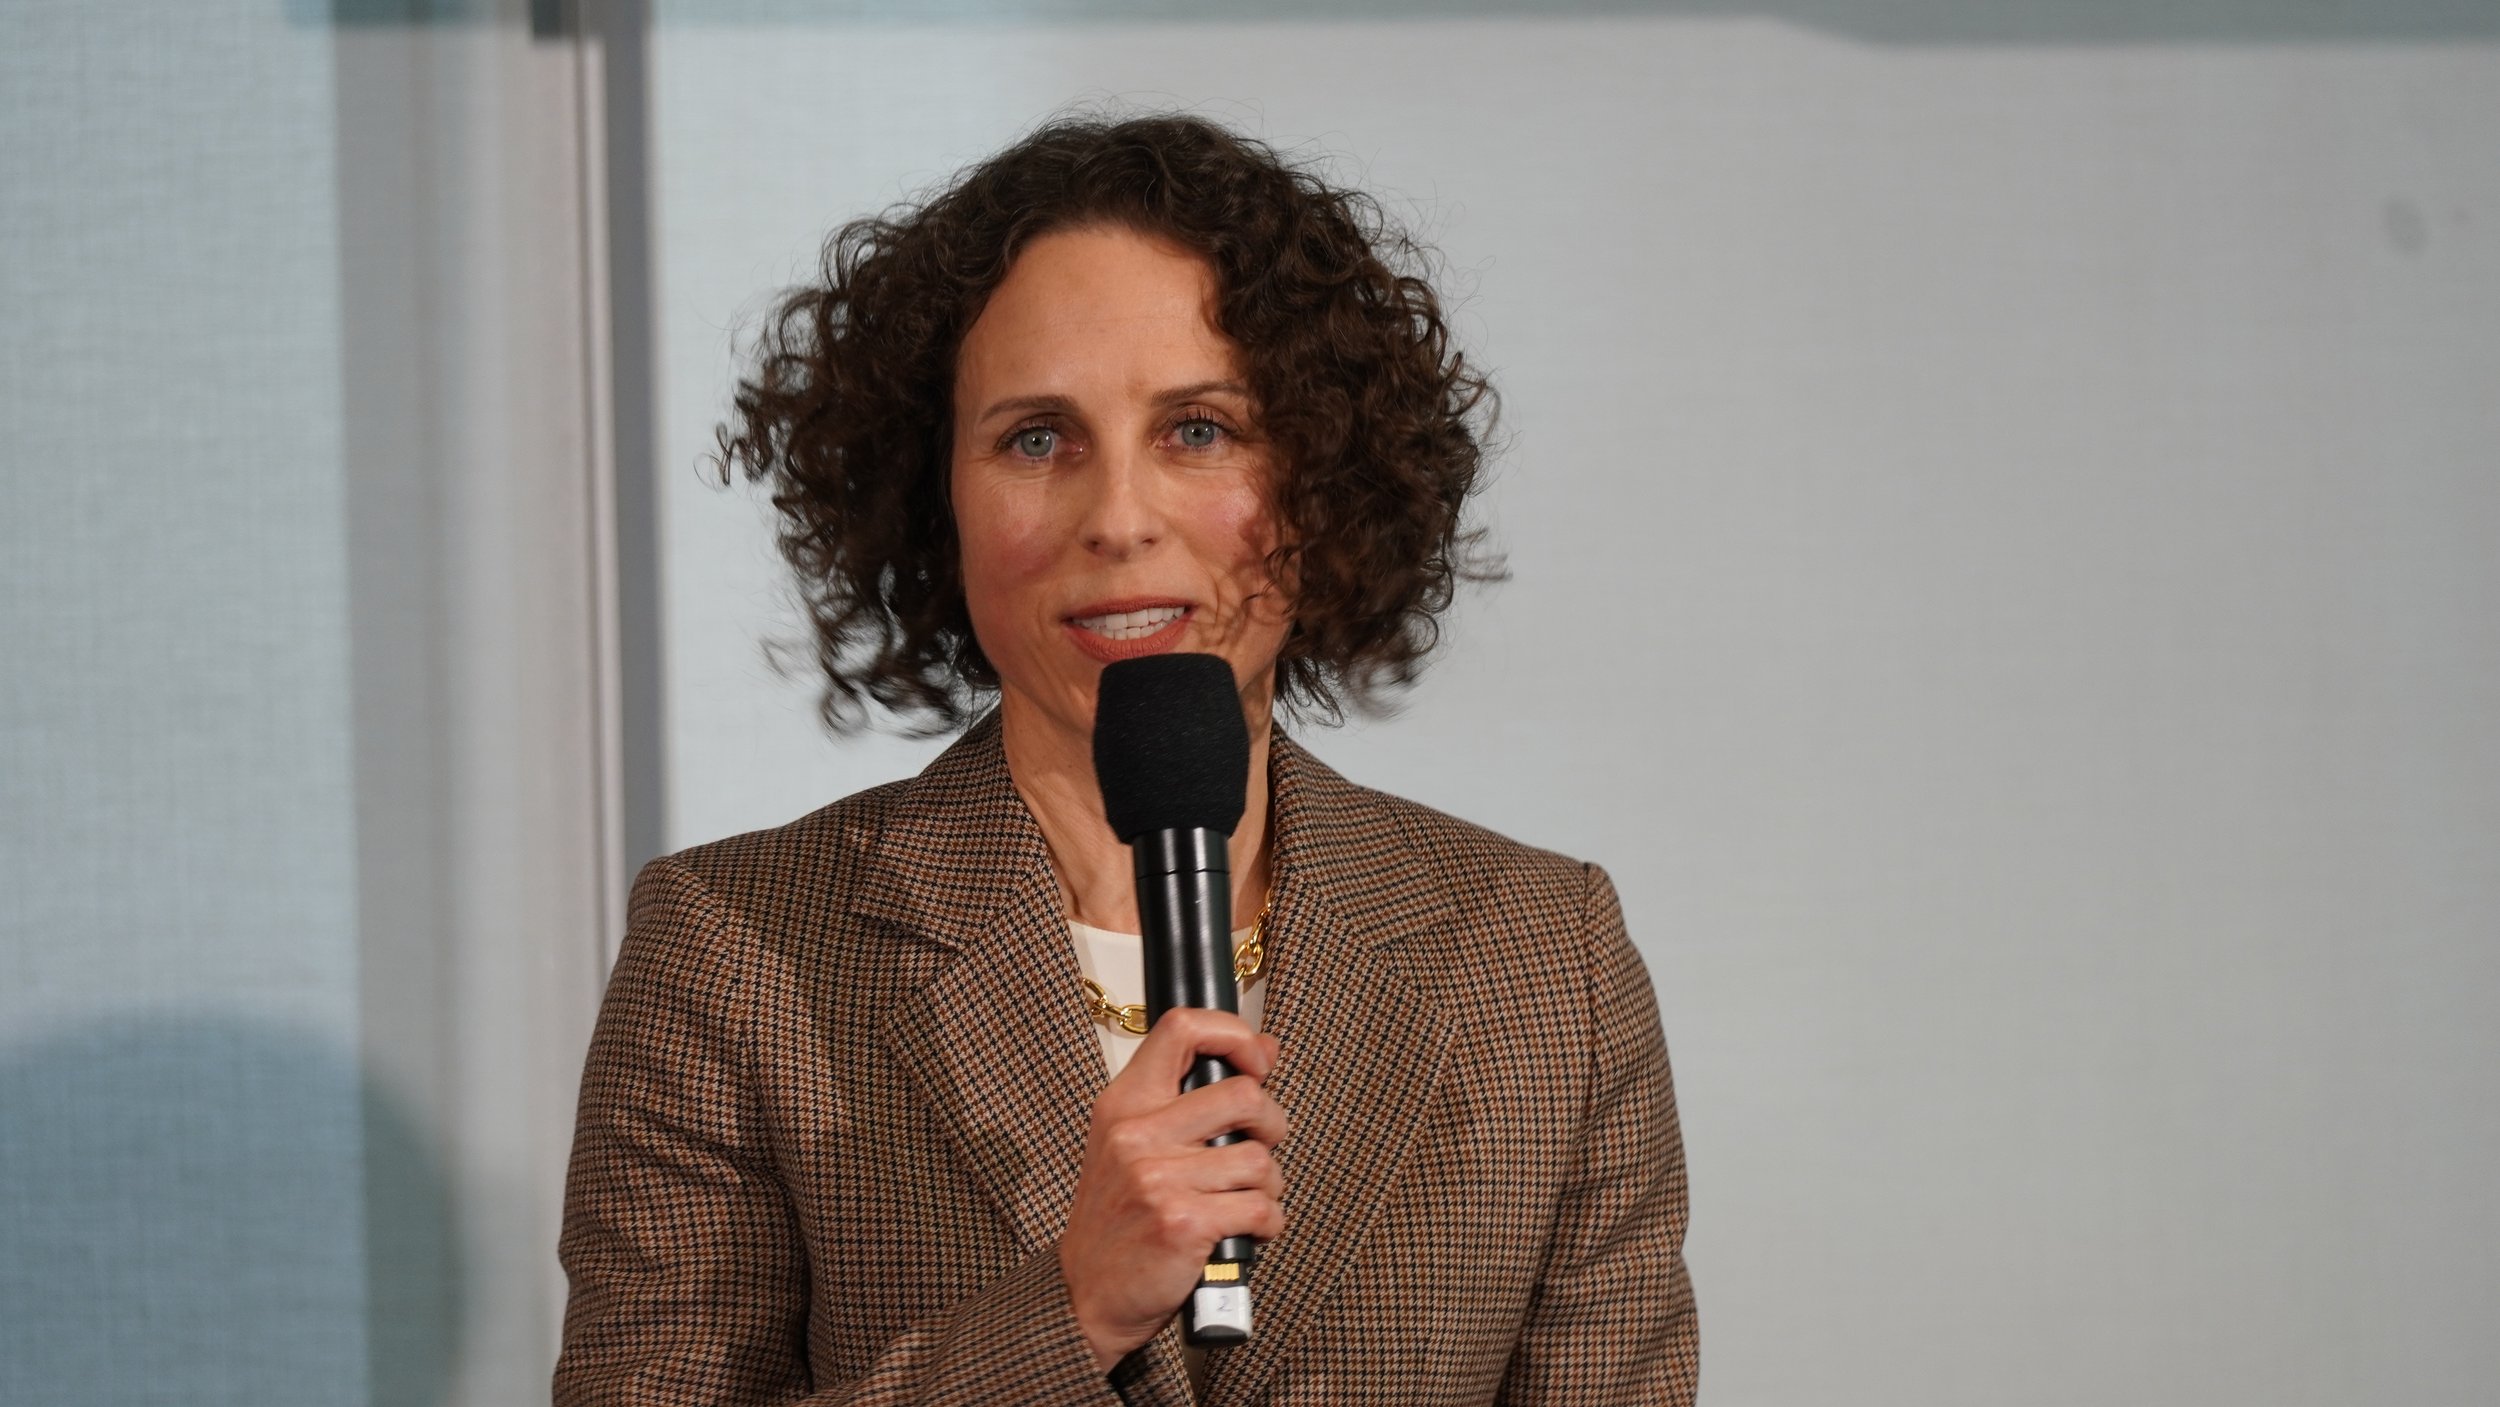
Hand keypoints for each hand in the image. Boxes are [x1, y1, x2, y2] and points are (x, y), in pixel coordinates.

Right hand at [1057, 1008, 1288, 1371]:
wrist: (1086, 1297)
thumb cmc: (1118, 1220)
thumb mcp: (1134, 1145)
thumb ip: (1189, 1098)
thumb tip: (1265, 1048)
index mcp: (1124, 1104)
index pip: (1182, 1029)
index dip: (1234, 1034)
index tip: (1256, 1061)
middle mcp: (1137, 1133)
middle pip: (1244, 1094)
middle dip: (1273, 1123)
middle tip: (1261, 1146)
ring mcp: (1159, 1178)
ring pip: (1260, 1159)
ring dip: (1269, 1186)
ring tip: (1242, 1201)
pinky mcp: (1184, 1222)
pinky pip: (1261, 1208)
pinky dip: (1267, 1224)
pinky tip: (1244, 1232)